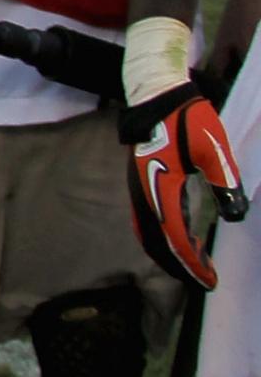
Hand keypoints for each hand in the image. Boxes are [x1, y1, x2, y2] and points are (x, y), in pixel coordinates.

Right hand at [123, 80, 244, 289]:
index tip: (210, 279)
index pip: (175, 235)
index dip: (193, 261)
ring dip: (170, 253)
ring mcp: (140, 189)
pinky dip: (164, 238)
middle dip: (180, 264)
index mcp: (161, 186)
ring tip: (197, 264)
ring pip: (149, 234)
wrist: (157, 96)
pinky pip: (149, 222)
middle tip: (206, 279)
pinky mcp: (143, 184)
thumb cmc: (188, 118)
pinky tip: (184, 239)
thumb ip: (225, 181)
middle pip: (157, 242)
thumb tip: (235, 215)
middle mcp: (145, 193)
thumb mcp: (214, 147)